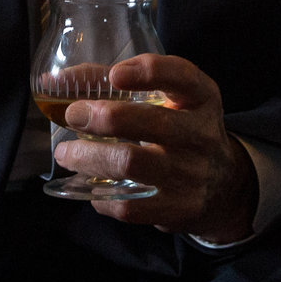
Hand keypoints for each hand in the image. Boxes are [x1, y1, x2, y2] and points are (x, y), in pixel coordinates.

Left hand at [56, 54, 257, 242]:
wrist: (223, 187)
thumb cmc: (180, 131)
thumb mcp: (168, 100)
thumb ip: (116, 85)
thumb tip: (58, 81)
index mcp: (201, 99)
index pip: (182, 77)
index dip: (148, 72)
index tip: (114, 74)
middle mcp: (201, 135)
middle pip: (152, 122)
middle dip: (104, 117)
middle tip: (73, 115)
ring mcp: (191, 175)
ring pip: (132, 163)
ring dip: (90, 157)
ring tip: (67, 153)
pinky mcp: (178, 209)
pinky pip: (131, 205)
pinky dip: (102, 196)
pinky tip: (91, 188)